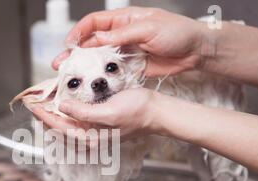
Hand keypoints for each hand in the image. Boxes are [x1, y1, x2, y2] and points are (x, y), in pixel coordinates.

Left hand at [31, 88, 157, 142]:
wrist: (156, 112)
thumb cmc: (137, 112)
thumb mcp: (109, 112)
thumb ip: (84, 112)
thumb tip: (62, 106)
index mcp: (91, 139)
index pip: (59, 127)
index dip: (43, 114)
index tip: (31, 104)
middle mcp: (91, 140)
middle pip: (59, 131)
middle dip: (44, 119)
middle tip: (31, 105)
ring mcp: (95, 135)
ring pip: (65, 130)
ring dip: (52, 120)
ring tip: (41, 110)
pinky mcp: (99, 128)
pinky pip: (75, 126)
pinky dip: (64, 119)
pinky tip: (61, 112)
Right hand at [52, 7, 210, 76]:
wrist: (196, 50)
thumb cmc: (177, 32)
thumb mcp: (148, 29)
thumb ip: (121, 35)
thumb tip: (96, 38)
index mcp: (124, 19)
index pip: (94, 22)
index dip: (79, 32)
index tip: (69, 44)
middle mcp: (121, 35)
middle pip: (92, 43)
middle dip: (75, 53)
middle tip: (60, 63)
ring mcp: (125, 52)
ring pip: (100, 59)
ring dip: (85, 67)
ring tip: (70, 76)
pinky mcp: (131, 67)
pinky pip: (113, 72)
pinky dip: (102, 77)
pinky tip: (92, 84)